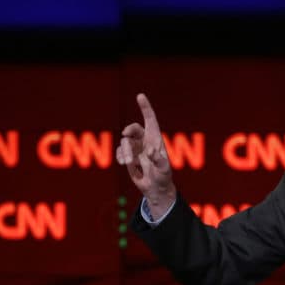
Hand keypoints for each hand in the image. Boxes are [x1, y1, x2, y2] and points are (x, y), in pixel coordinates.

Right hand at [116, 93, 175, 218]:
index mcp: (156, 139)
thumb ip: (158, 159)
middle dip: (130, 129)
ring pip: (125, 143)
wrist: (156, 188)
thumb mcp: (164, 169)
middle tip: (126, 134)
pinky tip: (124, 163)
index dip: (145, 107)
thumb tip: (149, 151)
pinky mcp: (128, 157)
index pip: (150, 119)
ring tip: (129, 163)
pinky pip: (120, 153)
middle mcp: (145, 141)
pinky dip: (120, 157)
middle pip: (134, 129)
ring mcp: (135, 149)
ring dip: (125, 151)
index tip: (140, 96)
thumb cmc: (163, 176)